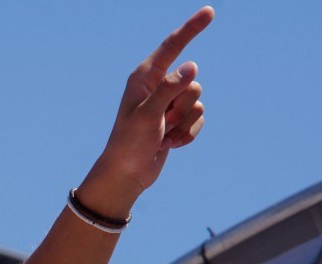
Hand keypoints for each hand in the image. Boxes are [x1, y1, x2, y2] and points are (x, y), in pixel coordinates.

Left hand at [79, 6, 213, 216]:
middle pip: (192, 83)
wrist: (126, 173)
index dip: (192, 28)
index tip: (209, 11)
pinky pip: (198, 120)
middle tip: (160, 124)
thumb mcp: (147, 115)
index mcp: (145, 77)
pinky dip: (186, 135)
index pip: (173, 46)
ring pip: (198, 102)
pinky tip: (168, 144)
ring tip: (161, 136)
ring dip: (183, 124)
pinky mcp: (177, 119)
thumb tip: (192, 66)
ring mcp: (168, 103)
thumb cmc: (129, 143)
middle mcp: (158, 86)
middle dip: (182, 108)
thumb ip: (169, 89)